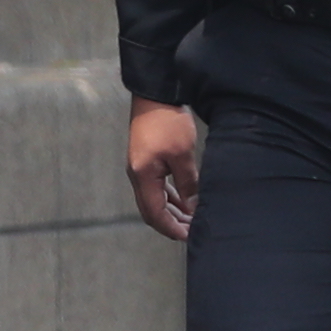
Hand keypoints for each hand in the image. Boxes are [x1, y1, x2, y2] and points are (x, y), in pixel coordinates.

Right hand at [126, 101, 202, 242]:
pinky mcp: (146, 160)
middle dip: (171, 224)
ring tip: (191, 219)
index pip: (154, 214)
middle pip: (151, 210)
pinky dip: (169, 196)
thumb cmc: (167, 121)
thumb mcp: (183, 154)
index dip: (171, 228)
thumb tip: (193, 208)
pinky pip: (156, 186)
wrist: (155, 93)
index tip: (188, 237)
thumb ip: (188, 184)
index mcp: (143, 176)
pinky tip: (183, 200)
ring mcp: (140, 167)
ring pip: (154, 199)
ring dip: (171, 211)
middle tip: (192, 231)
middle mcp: (137, 175)